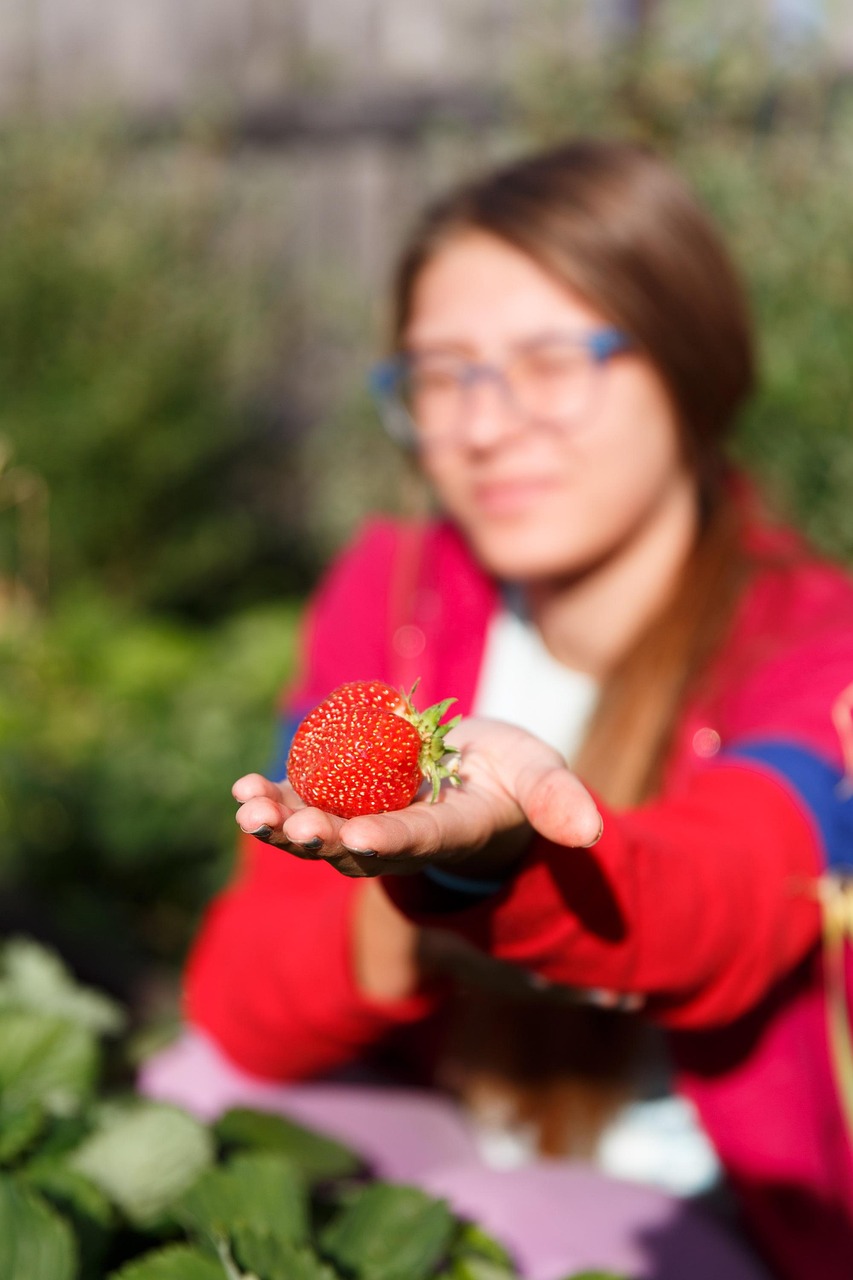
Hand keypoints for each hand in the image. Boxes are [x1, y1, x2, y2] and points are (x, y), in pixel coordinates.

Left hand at [233, 717, 601, 878]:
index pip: (418, 838)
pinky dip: (274, 799)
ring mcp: (365, 819)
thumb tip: (589, 829)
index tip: (361, 837)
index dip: (391, 837)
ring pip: (318, 830)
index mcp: (450, 831)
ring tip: (248, 812)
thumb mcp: (543, 780)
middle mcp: (400, 835)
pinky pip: (302, 802)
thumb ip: (558, 802)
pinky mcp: (341, 799)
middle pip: (356, 845)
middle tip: (294, 830)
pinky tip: (242, 792)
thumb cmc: (514, 780)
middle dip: (323, 839)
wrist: (475, 778)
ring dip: (282, 824)